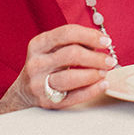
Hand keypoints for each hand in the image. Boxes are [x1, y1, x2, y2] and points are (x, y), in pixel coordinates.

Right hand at [0, 24, 115, 114]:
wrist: (23, 91)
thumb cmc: (46, 64)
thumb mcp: (52, 48)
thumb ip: (73, 42)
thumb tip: (102, 41)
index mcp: (39, 44)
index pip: (67, 33)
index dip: (90, 35)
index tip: (106, 41)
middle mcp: (37, 63)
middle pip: (71, 54)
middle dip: (95, 57)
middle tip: (110, 60)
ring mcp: (39, 83)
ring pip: (71, 77)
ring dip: (93, 73)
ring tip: (105, 72)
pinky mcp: (47, 101)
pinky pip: (73, 97)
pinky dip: (92, 90)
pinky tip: (103, 84)